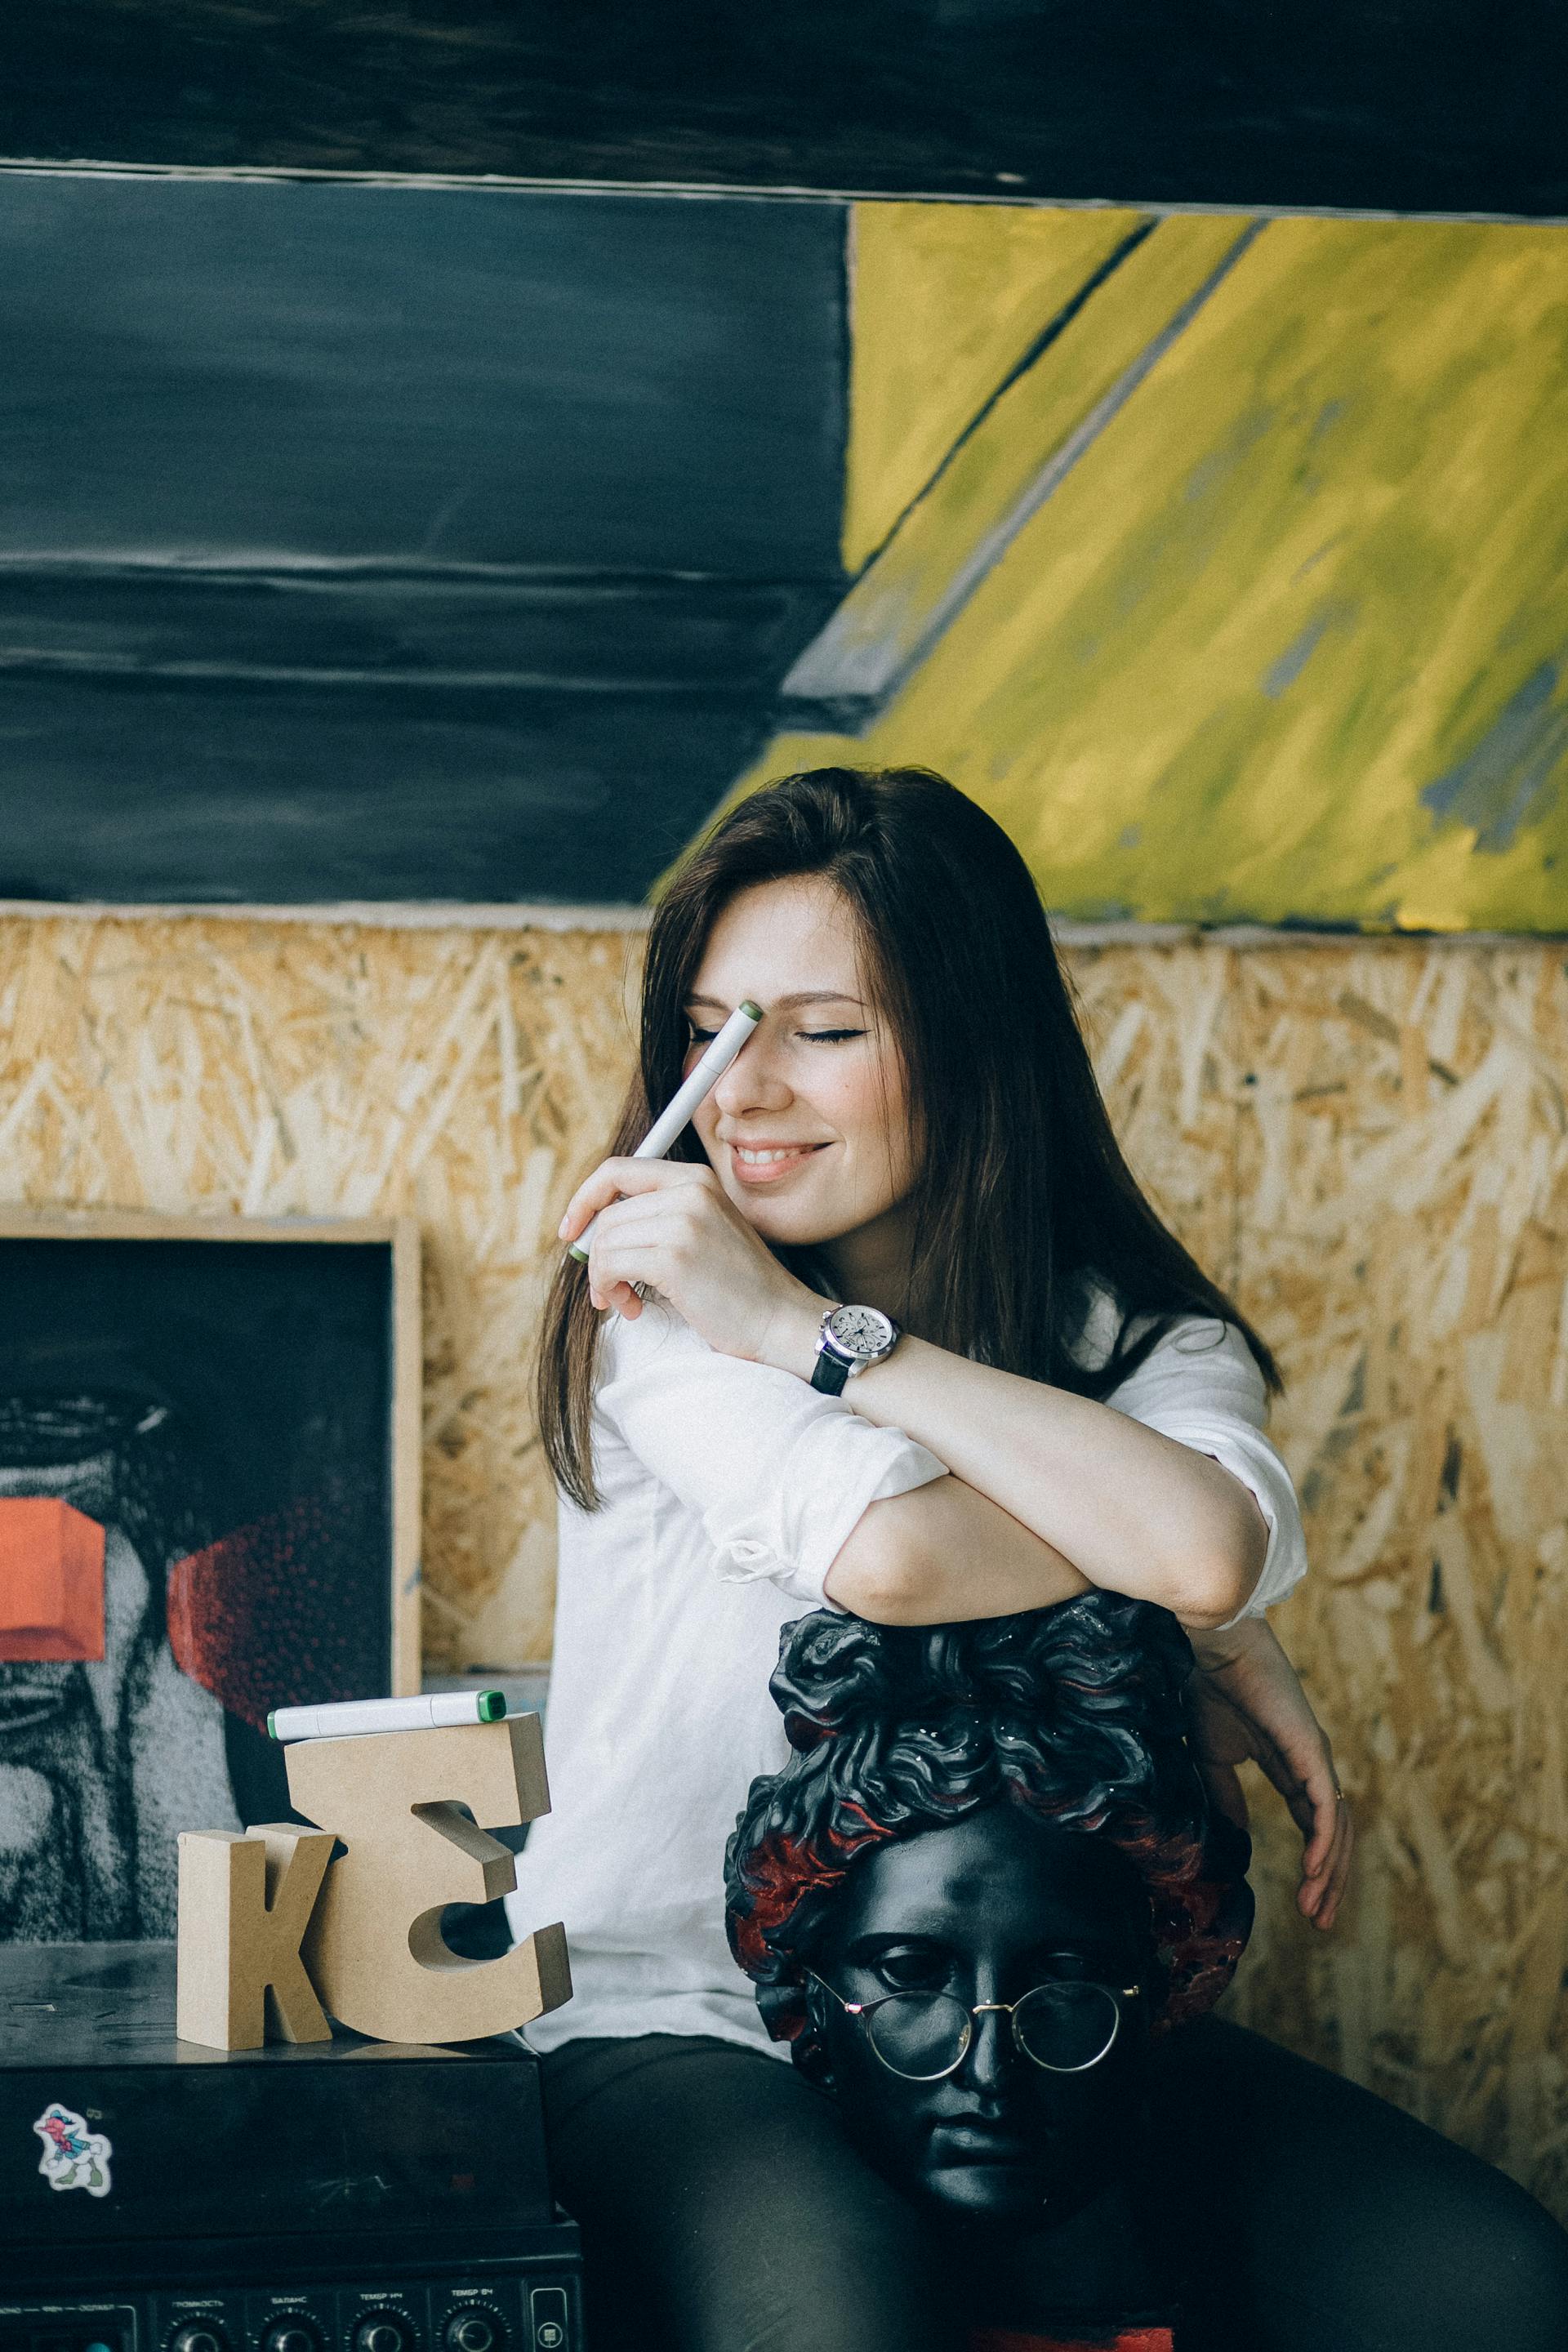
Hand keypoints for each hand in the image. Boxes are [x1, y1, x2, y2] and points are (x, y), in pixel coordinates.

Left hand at [558, 1157, 823, 1369]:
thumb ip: (661, 1215)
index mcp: (697, 1178)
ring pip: (605, 1241)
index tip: (572, 1231)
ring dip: (604, 1278)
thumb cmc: (740, 1287)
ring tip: (625, 1300)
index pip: (617, 1170)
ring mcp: (683, 1221)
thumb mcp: (706, 1230)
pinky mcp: (674, 1257)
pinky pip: (610, 1264)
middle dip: (595, 1255)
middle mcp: (691, 1190)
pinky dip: (610, 1289)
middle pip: (606, 1213)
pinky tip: (633, 1307)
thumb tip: (593, 1227)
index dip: (585, 1199)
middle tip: (609, 1289)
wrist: (780, 1320)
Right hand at [1184, 1615, 1352, 1930]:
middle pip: (1335, 1837)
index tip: (1308, 1909)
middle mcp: (1313, 1768)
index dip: (1316, 1870)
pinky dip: (1324, 1843)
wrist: (1212, 1650)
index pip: (1315, 1828)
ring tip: (1316, 1909)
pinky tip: (1314, 1872)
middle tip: (1320, 1923)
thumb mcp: (1214, 1758)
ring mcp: (1315, 1759)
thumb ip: (1227, 1797)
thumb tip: (1235, 1838)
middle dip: (1331, 1883)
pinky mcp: (1311, 1751)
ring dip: (1330, 1873)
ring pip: (1337, 1829)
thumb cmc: (1212, 1690)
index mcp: (1292, 1770)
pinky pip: (1326, 1807)